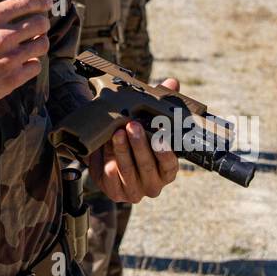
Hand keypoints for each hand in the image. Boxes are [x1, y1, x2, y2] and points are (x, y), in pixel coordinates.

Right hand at [0, 0, 51, 114]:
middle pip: (40, 23)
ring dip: (40, 43)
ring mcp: (8, 59)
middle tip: (37, 26)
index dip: (41, 1)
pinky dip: (33, 63)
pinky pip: (36, 66)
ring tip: (32, 44)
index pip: (25, 3)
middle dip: (42, 23)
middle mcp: (1, 37)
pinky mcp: (11, 79)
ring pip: (42, 45)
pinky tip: (24, 62)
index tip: (47, 3)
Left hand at [88, 78, 181, 202]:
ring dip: (122, 150)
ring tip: (117, 132)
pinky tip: (104, 145)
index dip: (165, 151)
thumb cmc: (136, 138)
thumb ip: (161, 103)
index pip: (170, 165)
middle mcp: (153, 185)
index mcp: (166, 171)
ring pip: (127, 171)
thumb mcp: (149, 122)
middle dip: (139, 144)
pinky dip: (106, 159)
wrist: (110, 153)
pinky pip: (109, 178)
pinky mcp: (114, 192)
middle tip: (132, 125)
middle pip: (146, 166)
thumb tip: (172, 83)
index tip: (159, 135)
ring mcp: (133, 191)